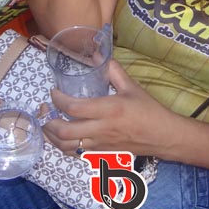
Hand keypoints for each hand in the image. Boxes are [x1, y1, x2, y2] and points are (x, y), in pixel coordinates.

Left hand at [43, 61, 171, 155]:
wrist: (162, 136)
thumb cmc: (148, 110)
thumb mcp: (131, 87)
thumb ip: (113, 71)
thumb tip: (97, 55)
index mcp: (109, 109)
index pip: (74, 107)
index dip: (58, 99)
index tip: (53, 91)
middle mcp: (101, 129)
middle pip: (64, 132)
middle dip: (48, 121)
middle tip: (45, 109)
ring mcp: (100, 144)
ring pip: (66, 147)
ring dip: (52, 136)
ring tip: (48, 123)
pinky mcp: (101, 153)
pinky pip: (75, 153)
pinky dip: (63, 146)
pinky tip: (63, 136)